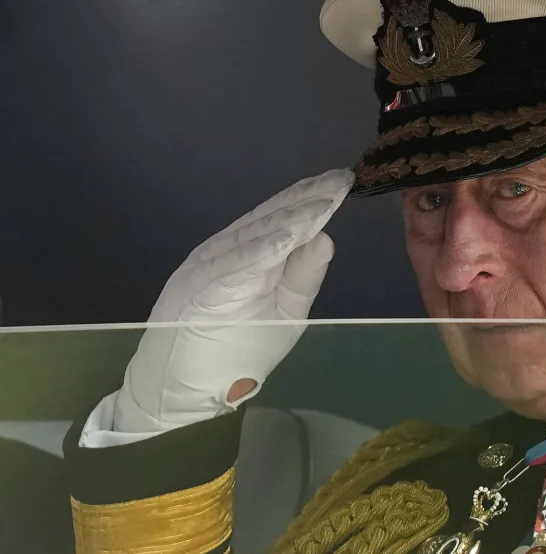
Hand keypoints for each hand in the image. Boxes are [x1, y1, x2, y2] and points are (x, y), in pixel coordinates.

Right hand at [113, 169, 353, 432]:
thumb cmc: (236, 350)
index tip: (341, 182)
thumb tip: (326, 237)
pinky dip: (261, 249)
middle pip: (270, 218)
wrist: (184, 386)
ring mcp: (210, 267)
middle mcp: (227, 252)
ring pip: (255, 235)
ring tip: (322, 202)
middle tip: (339, 179)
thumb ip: (302, 277)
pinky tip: (288, 236)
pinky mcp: (199, 288)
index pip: (282, 220)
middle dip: (306, 198)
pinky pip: (234, 265)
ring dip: (290, 217)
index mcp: (248, 254)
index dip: (310, 200)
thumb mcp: (284, 313)